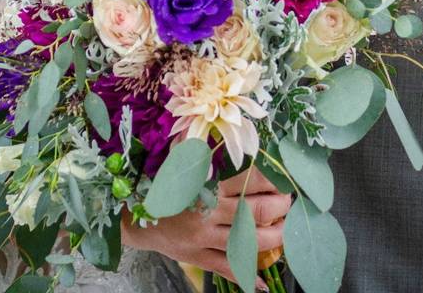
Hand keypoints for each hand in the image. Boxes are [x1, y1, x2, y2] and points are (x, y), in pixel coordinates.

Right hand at [122, 167, 290, 288]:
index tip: (284, 178)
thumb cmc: (163, 184)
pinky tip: (261, 281)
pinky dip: (246, 275)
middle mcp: (208, 210)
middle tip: (289, 202)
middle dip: (281, 207)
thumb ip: (210, 156)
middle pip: (258, 210)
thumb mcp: (184, 164)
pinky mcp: (198, 255)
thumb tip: (240, 143)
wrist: (133, 214)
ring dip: (274, 237)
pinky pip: (226, 267)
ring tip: (285, 230)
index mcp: (207, 182)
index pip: (251, 179)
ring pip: (249, 241)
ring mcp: (204, 236)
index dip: (274, 180)